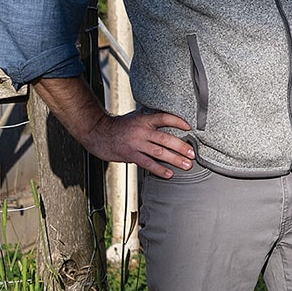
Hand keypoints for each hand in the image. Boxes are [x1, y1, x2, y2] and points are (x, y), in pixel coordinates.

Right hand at [78, 108, 194, 179]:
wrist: (99, 133)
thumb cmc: (120, 126)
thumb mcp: (136, 116)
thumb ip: (151, 118)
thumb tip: (169, 117)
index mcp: (144, 119)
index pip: (164, 118)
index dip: (177, 121)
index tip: (189, 127)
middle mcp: (141, 131)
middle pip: (165, 139)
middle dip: (181, 147)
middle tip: (192, 154)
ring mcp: (136, 144)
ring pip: (159, 152)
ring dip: (175, 160)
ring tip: (187, 165)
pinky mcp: (130, 155)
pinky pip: (147, 164)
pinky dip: (159, 169)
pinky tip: (169, 174)